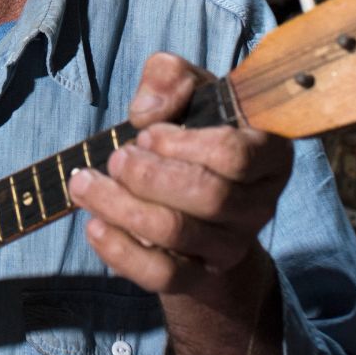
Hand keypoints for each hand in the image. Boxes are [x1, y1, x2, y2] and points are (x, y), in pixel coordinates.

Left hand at [68, 52, 292, 297]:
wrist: (195, 196)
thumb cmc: (193, 131)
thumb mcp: (187, 90)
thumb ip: (169, 77)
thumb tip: (147, 114)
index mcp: (269, 153)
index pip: (236, 154)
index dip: (182, 144)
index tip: (148, 134)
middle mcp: (260, 204)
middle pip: (208, 197)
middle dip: (148, 175)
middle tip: (116, 158)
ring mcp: (232, 246)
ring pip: (178, 234)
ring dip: (122, 206)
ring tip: (87, 184)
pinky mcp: (199, 277)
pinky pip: (162, 276)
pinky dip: (121, 251)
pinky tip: (94, 225)